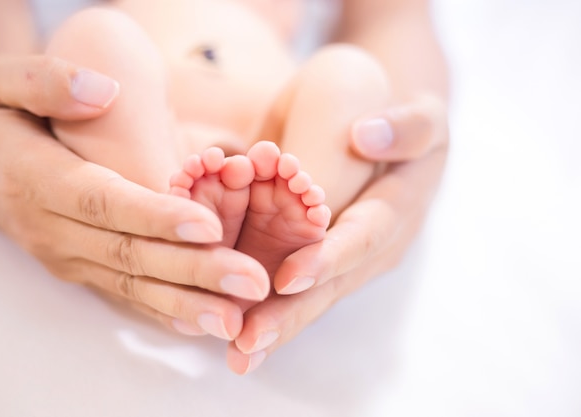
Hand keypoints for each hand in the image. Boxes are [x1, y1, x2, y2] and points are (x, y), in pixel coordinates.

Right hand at [0, 55, 272, 340]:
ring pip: (131, 284)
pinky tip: (204, 325)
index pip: (101, 200)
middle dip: (193, 271)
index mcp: (36, 178)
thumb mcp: (1, 82)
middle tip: (250, 283)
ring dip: (187, 303)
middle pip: (129, 253)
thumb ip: (46, 80)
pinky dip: (164, 313)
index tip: (209, 226)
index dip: (155, 216)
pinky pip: (124, 295)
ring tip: (237, 319)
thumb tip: (101, 92)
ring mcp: (67, 256)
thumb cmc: (0, 115)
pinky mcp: (81, 268)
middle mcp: (52, 228)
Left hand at [226, 95, 449, 373]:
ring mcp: (347, 257)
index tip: (288, 279)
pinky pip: (292, 286)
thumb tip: (368, 135)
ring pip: (309, 295)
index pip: (363, 238)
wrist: (377, 124)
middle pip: (332, 284)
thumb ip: (403, 127)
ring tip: (237, 354)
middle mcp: (373, 246)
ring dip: (272, 324)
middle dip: (291, 314)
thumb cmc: (394, 114)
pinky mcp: (319, 257)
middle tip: (249, 343)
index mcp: (396, 209)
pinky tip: (231, 332)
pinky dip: (262, 308)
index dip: (328, 259)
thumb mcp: (415, 113)